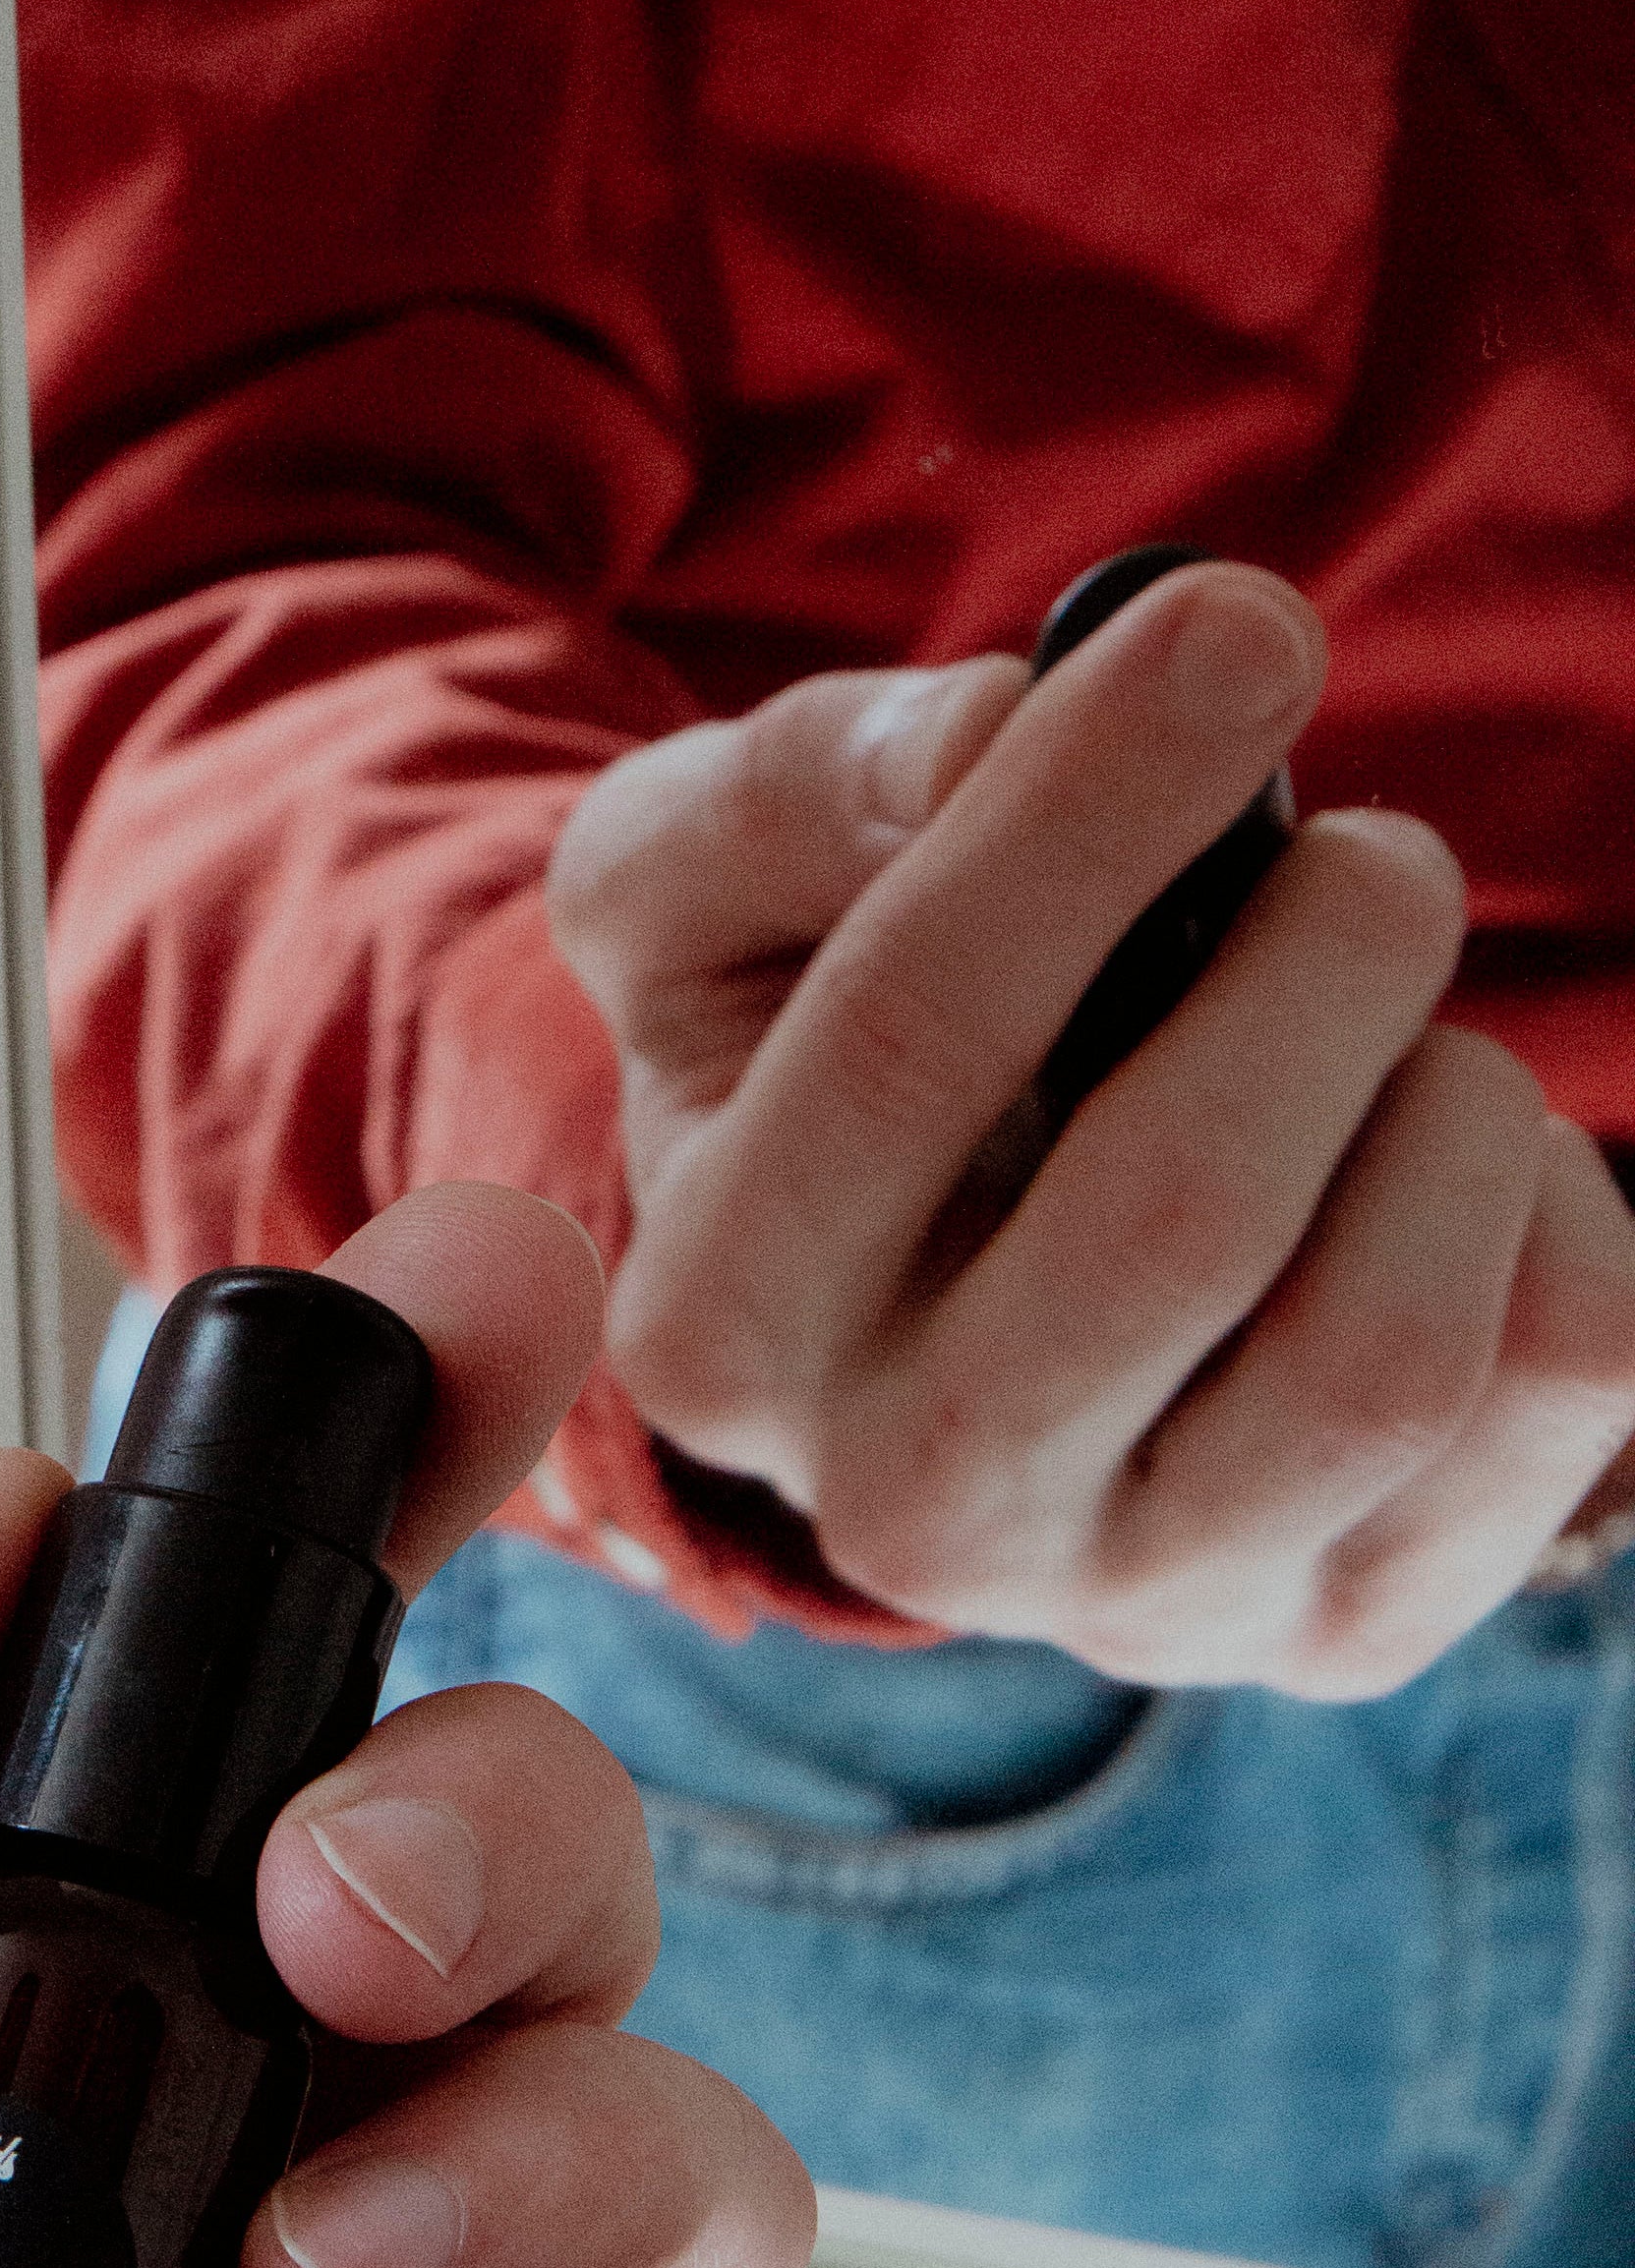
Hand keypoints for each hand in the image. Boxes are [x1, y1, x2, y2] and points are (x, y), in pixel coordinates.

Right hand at [548, 560, 1634, 1693]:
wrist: (947, 1293)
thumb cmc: (830, 1034)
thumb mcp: (723, 887)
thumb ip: (801, 788)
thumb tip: (991, 732)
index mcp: (717, 1328)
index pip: (908, 1052)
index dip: (1094, 814)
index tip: (1238, 631)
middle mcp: (903, 1514)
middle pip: (1180, 1218)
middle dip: (1327, 956)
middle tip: (1363, 859)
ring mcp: (1128, 1608)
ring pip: (1388, 1353)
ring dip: (1449, 1104)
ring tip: (1390, 1039)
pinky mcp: (1335, 1636)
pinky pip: (1553, 1394)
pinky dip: (1557, 1216)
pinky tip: (1435, 1179)